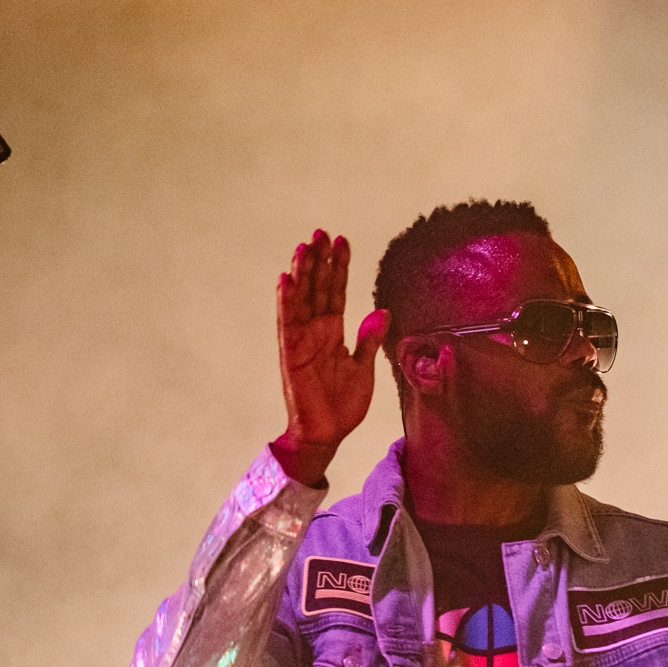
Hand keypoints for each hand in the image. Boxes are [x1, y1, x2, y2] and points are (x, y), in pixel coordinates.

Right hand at [270, 229, 387, 486]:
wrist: (327, 434)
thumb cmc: (342, 405)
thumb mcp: (364, 368)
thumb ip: (369, 339)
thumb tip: (382, 312)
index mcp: (333, 332)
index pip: (336, 291)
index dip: (338, 267)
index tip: (341, 242)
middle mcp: (315, 331)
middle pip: (316, 288)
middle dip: (318, 260)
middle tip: (320, 232)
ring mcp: (301, 340)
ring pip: (300, 299)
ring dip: (301, 273)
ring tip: (303, 247)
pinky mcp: (291, 353)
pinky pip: (287, 323)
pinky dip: (285, 301)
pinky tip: (285, 279)